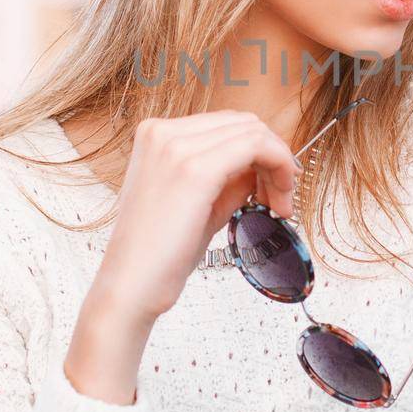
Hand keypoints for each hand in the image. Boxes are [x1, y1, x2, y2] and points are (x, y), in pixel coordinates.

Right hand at [86, 110, 302, 325]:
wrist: (131, 287)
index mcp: (156, 134)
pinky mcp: (195, 169)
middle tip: (281, 198)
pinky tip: (277, 202)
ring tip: (279, 206)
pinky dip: (279, 167)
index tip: (274, 183)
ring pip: (254, 133)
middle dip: (273, 157)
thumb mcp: (198, 201)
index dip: (260, 151)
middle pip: (244, 124)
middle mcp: (162, 132)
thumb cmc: (159, 254)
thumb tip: (263, 165)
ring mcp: (176, 147)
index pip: (227, 125)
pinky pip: (256, 148)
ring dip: (279, 166)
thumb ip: (228, 177)